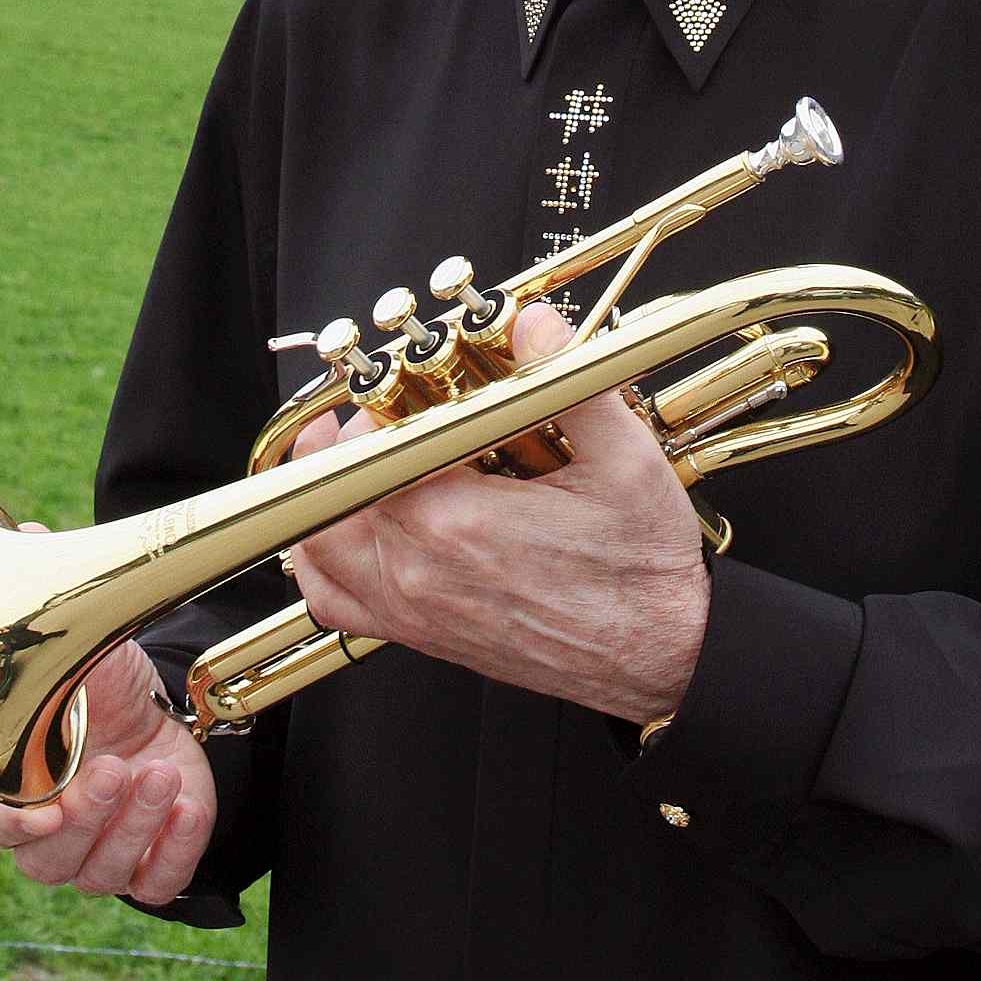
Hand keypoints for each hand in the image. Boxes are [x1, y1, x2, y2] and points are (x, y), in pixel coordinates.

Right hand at [0, 537, 216, 903]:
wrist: (158, 709)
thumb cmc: (103, 683)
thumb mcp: (84, 640)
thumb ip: (51, 606)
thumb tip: (29, 531)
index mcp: (13, 784)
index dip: (11, 823)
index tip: (45, 806)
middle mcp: (50, 829)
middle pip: (48, 858)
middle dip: (87, 819)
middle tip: (116, 769)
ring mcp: (99, 853)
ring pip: (101, 873)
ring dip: (133, 826)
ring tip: (160, 773)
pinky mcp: (149, 862)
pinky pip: (156, 884)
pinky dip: (171, 851)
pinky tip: (187, 807)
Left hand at [288, 302, 709, 723]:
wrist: (660, 659)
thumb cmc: (641, 570)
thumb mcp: (624, 460)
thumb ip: (567, 381)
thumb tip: (532, 322)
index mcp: (459, 521)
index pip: (369, 450)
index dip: (375, 406)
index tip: (405, 384)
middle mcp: (419, 571)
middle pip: (333, 493)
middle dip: (350, 441)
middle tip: (387, 409)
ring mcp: (413, 610)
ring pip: (320, 546)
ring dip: (327, 494)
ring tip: (359, 453)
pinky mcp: (420, 636)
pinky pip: (335, 603)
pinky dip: (324, 561)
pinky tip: (351, 526)